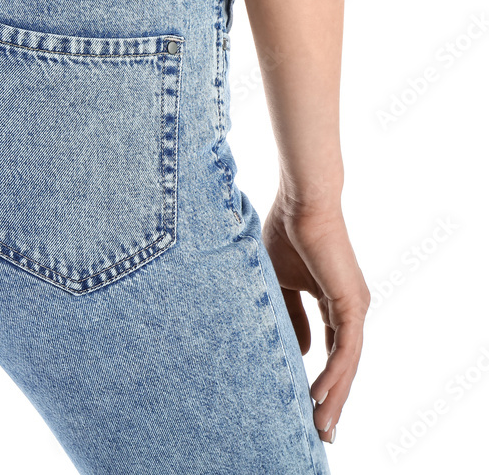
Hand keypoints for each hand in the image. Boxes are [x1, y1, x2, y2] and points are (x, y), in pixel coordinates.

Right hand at [260, 191, 369, 443]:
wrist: (300, 203)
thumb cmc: (285, 233)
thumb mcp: (281, 284)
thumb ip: (292, 316)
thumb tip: (302, 352)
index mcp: (335, 302)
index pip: (334, 352)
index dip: (323, 380)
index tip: (307, 407)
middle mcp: (351, 307)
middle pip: (345, 365)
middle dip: (333, 400)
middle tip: (321, 432)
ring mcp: (355, 306)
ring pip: (348, 363)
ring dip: (335, 396)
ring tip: (321, 425)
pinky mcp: (352, 302)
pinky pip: (346, 349)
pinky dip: (334, 374)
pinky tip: (321, 396)